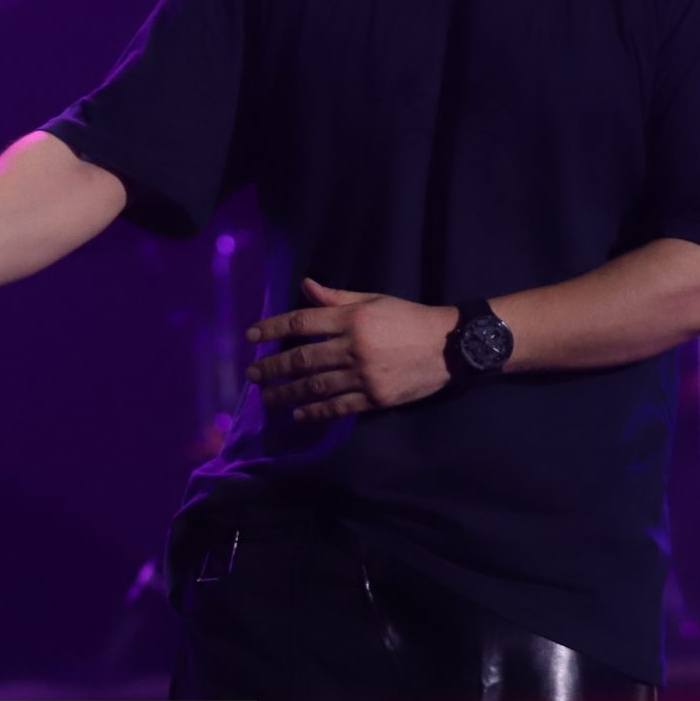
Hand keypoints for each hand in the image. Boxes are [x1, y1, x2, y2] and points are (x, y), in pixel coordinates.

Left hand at [244, 279, 458, 420]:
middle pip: (303, 358)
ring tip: (267, 398)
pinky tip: (299, 414)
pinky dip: (316, 412)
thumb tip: (305, 286)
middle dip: (273, 367)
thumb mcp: (374, 300)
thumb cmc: (408, 318)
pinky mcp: (376, 398)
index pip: (302, 322)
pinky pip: (339, 407)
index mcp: (352, 318)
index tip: (251, 337)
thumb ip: (337, 298)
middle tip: (252, 375)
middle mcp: (354, 347)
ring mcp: (365, 375)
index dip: (273, 328)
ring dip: (287, 393)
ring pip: (316, 386)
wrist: (449, 346)